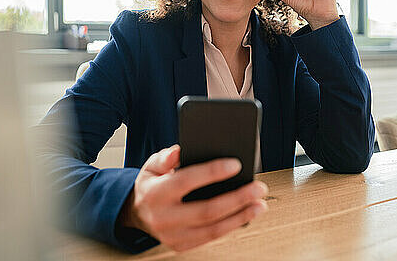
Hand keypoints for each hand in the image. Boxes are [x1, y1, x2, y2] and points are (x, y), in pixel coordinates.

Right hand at [118, 145, 268, 251]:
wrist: (137, 213)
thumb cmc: (152, 185)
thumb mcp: (152, 165)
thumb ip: (166, 157)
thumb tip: (180, 150)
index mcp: (155, 193)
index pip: (187, 181)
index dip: (213, 172)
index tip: (236, 164)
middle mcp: (163, 218)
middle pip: (207, 210)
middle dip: (237, 198)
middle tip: (259, 188)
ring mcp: (172, 236)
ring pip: (213, 229)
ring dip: (241, 216)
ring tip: (260, 204)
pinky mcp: (181, 245)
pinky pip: (211, 237)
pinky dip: (232, 226)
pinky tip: (246, 215)